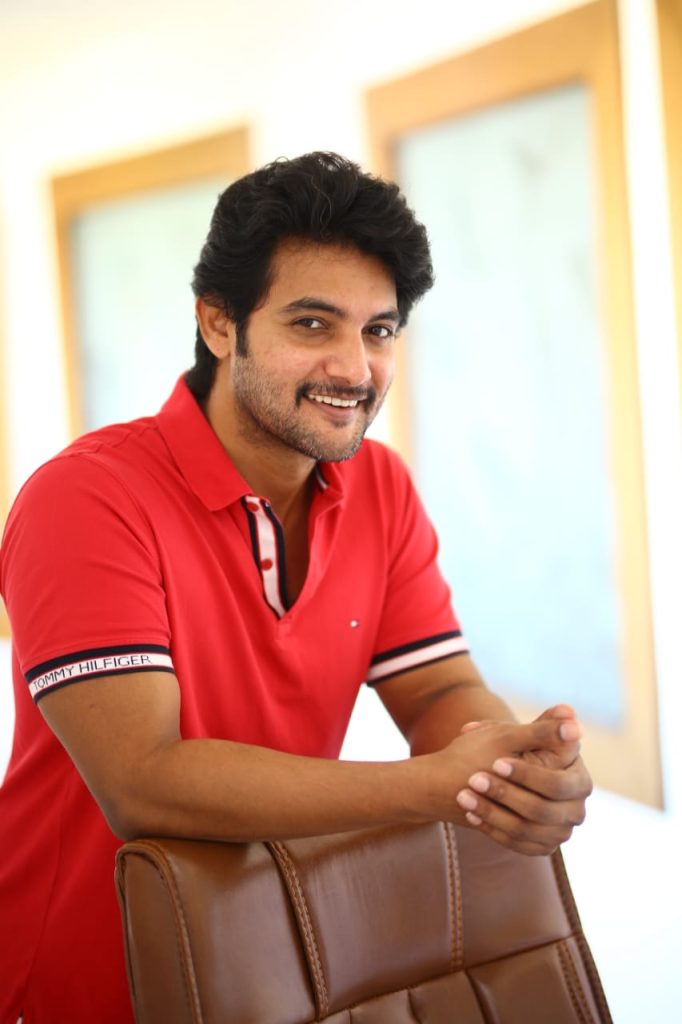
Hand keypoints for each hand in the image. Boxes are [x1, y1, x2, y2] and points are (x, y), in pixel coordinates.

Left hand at [425, 713, 586, 834]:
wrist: (488, 775)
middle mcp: (576, 808)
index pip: (557, 783)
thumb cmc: (506, 749)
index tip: (496, 762)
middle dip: (506, 795)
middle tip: (474, 780)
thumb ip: (544, 726)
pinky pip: (517, 844)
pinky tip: (470, 814)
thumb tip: (569, 712)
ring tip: (464, 796)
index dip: (527, 775)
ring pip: (526, 829)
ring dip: (492, 812)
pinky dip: (492, 829)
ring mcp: (560, 831)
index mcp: (579, 780)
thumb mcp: (519, 735)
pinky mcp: (542, 846)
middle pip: (541, 810)